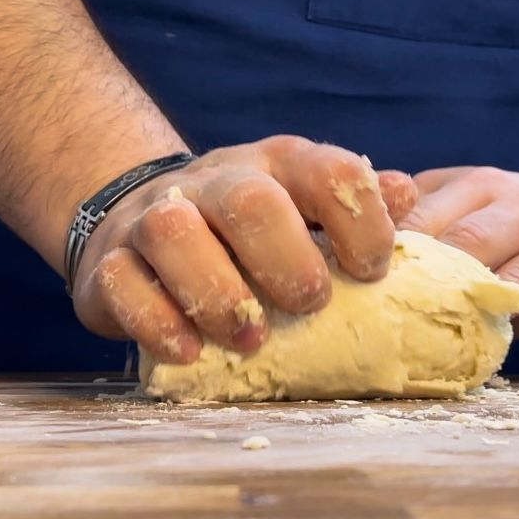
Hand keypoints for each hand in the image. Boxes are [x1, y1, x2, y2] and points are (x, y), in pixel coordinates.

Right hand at [71, 136, 415, 362]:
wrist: (142, 218)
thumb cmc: (247, 234)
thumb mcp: (305, 212)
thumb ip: (356, 210)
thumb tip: (409, 194)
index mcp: (277, 166)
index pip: (327, 170)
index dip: (359, 220)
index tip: (370, 272)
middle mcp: (215, 181)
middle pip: (249, 199)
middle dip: (286, 258)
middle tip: (309, 305)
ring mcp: (154, 216)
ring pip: (173, 231)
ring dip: (218, 292)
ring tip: (249, 337)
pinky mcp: (109, 261)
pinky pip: (121, 281)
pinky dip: (157, 321)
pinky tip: (190, 352)